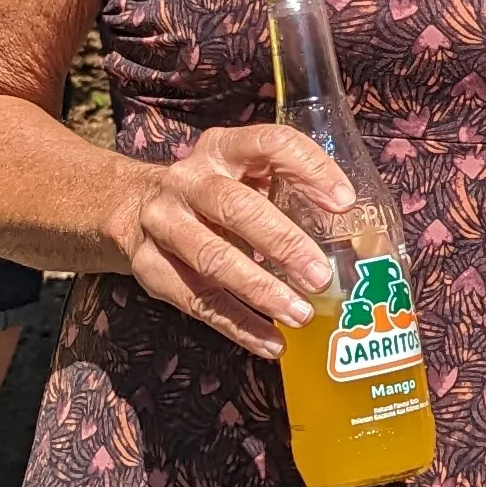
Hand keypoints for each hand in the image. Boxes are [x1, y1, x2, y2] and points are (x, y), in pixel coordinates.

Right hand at [106, 125, 353, 355]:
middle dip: (283, 242)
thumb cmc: (213, 193)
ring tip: (301, 315)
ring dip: (260, 290)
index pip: (271, 143)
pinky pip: (198, 300)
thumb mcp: (242, 175)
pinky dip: (238, 325)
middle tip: (322, 276)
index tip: (344, 203)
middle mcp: (190, 180)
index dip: (310, 169)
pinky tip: (272, 343)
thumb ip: (286, 192)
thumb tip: (357, 239)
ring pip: (212, 258)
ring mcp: (164, 222)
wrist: (128, 208)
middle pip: (236, 207)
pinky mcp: (150, 266)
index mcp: (224, 149)